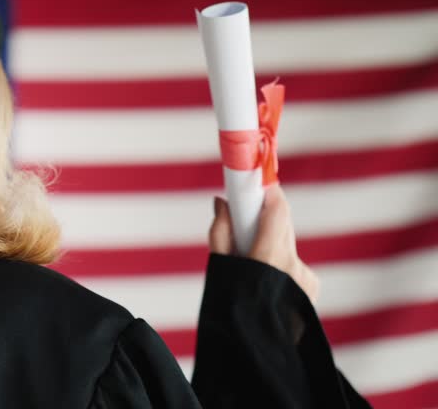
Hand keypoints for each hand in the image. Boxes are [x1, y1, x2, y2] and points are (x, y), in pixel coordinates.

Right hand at [208, 184, 319, 302]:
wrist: (255, 350)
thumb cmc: (230, 309)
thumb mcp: (219, 269)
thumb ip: (220, 232)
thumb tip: (221, 202)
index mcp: (269, 259)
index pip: (278, 210)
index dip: (268, 192)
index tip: (255, 182)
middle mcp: (293, 265)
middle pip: (283, 222)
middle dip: (264, 215)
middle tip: (244, 216)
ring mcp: (306, 277)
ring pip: (287, 242)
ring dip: (271, 241)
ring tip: (252, 261)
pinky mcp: (313, 285)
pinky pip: (295, 261)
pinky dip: (281, 262)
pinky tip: (267, 279)